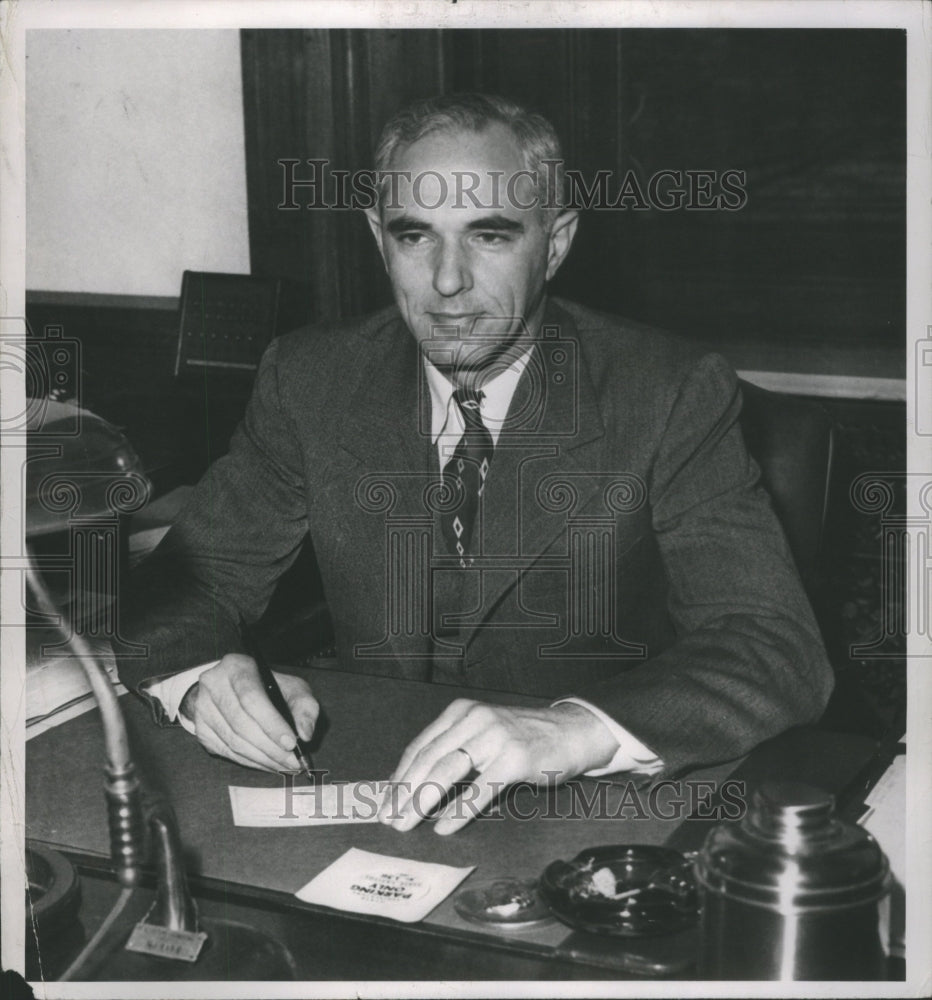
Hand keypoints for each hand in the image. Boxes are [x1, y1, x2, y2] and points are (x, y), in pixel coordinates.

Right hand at [179, 654, 318, 771]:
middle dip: (270, 748)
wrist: (234, 689)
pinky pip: (226, 751)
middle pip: (241, 723)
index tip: (291, 743)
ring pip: (233, 741)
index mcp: (237, 666)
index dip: (271, 723)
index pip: (251, 698)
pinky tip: (267, 764)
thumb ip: (305, 707)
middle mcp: (213, 684)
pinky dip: (250, 762)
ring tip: (284, 766)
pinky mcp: (201, 729)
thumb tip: (305, 733)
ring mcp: (202, 708)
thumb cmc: (269, 688)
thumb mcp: (292, 687)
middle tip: (292, 762)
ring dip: (262, 759)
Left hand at [378, 699, 618, 834]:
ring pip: (446, 770)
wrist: (571, 732)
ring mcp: (494, 736)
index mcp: (461, 712)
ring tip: (407, 824)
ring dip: (422, 801)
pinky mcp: (514, 758)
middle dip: (405, 792)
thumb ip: (454, 751)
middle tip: (390, 819)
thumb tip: (416, 788)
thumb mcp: (483, 734)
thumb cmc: (523, 739)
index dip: (400, 776)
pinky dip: (458, 811)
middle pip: (428, 758)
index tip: (386, 801)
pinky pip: (479, 789)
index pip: (420, 746)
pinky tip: (445, 827)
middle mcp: (474, 719)